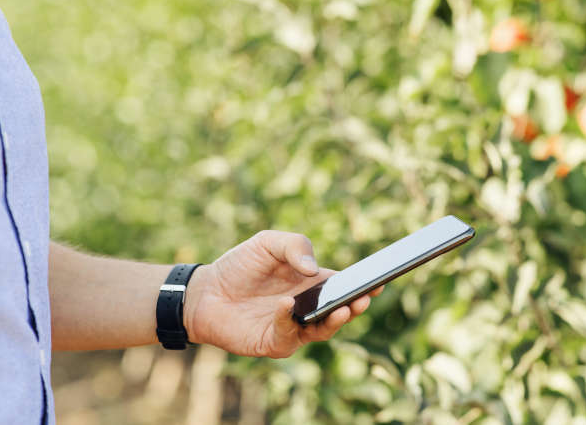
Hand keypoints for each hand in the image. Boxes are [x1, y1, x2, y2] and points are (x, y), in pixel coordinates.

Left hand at [182, 230, 382, 357]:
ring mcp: (294, 327)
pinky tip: (285, 304)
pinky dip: (288, 320)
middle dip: (356, 306)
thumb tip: (313, 269)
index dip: (364, 285)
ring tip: (342, 308)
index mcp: (314, 283)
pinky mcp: (274, 342)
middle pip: (341, 311)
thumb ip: (293, 246)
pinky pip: (288, 334)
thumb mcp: (267, 243)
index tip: (380, 281)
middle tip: (365, 298)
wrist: (205, 291)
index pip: (345, 286)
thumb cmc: (240, 265)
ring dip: (335, 321)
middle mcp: (309, 308)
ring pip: (323, 330)